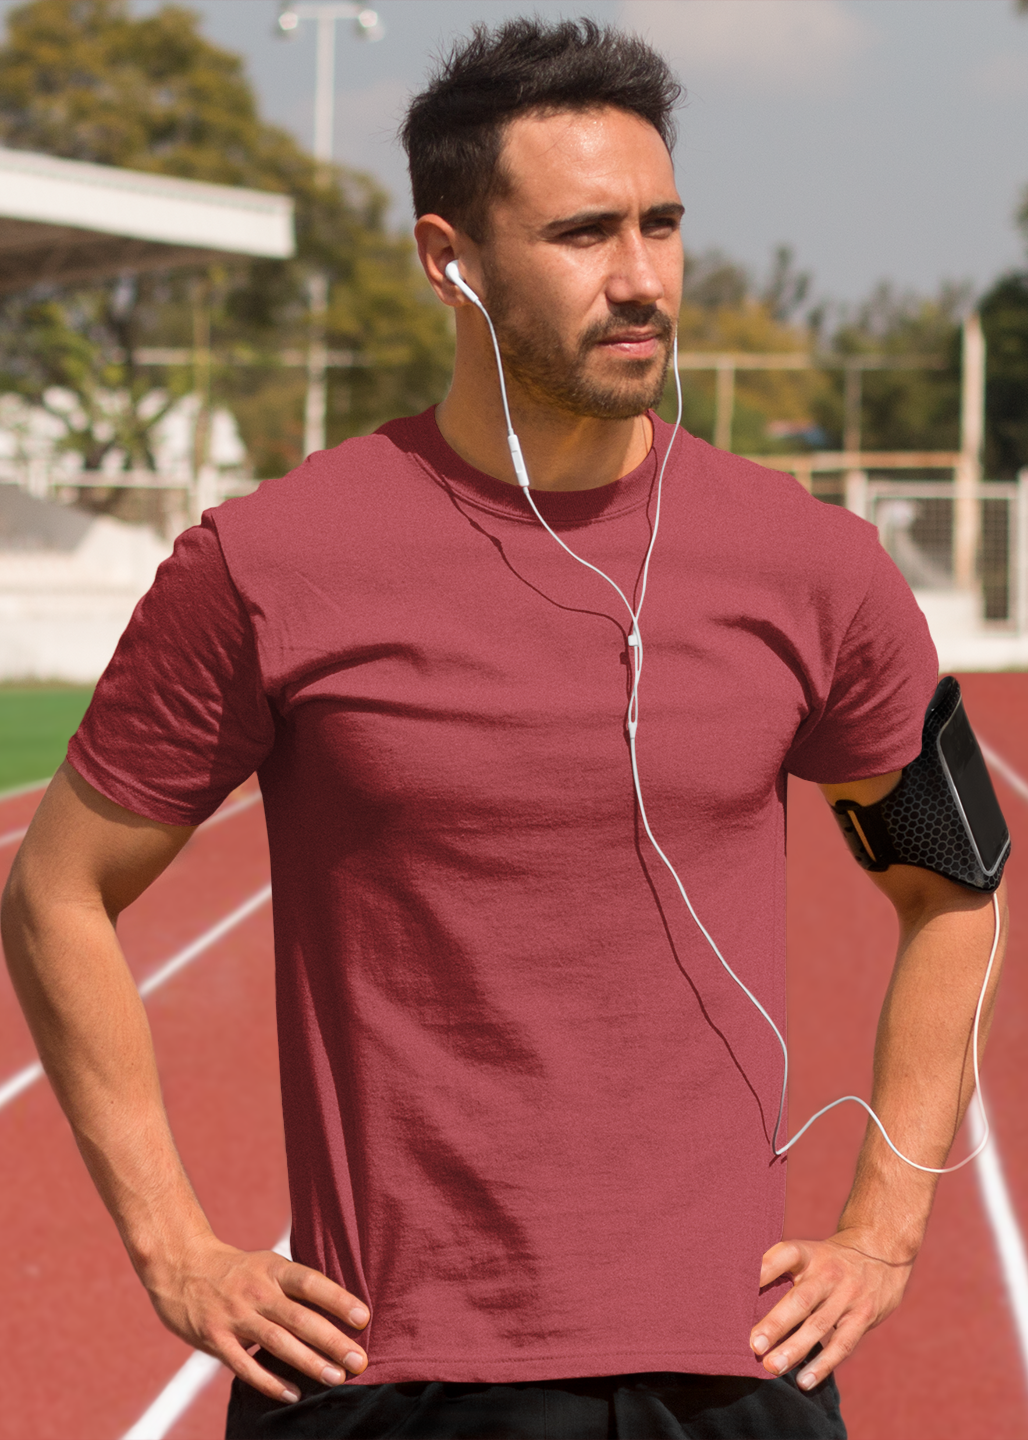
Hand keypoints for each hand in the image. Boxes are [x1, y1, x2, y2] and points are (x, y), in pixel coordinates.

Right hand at [144, 1235, 370, 1402]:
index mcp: (273, 1268)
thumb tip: (339, 1308)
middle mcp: (257, 1291)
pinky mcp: (215, 1339)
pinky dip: (270, 1382)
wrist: (181, 1266)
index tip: (364, 1317)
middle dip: (332, 1341)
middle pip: (300, 1317)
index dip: (337, 1299)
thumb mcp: (266, 1265)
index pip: (311, 1282)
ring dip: (309, 1363)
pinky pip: (245, 1365)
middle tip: (359, 1361)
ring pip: (277, 1343)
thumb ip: (294, 1286)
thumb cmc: (236, 1270)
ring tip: (337, 1378)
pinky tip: (294, 1394)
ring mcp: (235, 1316)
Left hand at [749, 1230, 912, 1389]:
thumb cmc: (829, 1260)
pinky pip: (842, 1344)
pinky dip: (823, 1364)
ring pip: (819, 1325)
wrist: (881, 1253)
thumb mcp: (809, 1254)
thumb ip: (782, 1272)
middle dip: (776, 1323)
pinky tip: (804, 1381)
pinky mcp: (864, 1316)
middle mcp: (828, 1273)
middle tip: (754, 1345)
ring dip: (795, 1349)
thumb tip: (742, 1299)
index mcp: (809, 1253)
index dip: (764, 1268)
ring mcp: (848, 1295)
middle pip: (800, 1299)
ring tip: (772, 1367)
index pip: (784, 1255)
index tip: (741, 1285)